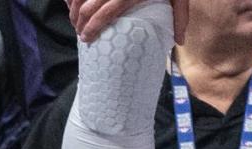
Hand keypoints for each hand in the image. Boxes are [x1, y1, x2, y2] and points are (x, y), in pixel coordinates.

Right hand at [70, 0, 188, 43]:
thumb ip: (179, 18)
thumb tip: (179, 42)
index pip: (105, 14)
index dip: (92, 27)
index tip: (86, 38)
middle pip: (88, 5)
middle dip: (79, 20)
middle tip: (80, 34)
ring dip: (74, 7)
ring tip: (75, 20)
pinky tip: (72, 3)